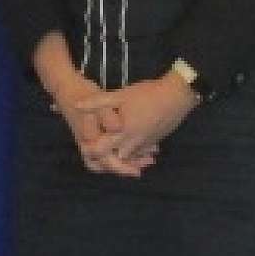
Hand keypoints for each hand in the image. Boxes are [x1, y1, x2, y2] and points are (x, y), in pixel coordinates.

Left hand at [80, 74, 197, 171]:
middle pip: (114, 160)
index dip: (89, 149)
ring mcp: (145, 145)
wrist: (178, 96)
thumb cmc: (148, 94)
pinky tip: (128, 143)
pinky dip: (132, 153)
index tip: (83, 142)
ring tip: (109, 146)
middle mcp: (133, 144)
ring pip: (128, 158)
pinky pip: (140, 154)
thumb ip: (98, 102)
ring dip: (118, 156)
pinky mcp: (154, 142)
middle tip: (94, 147)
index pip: (100, 150)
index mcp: (122, 134)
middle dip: (104, 156)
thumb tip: (76, 105)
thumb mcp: (120, 95)